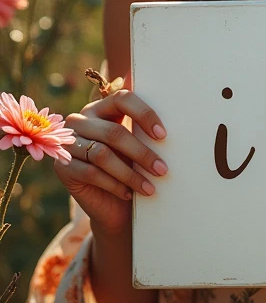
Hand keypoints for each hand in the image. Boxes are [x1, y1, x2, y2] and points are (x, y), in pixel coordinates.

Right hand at [54, 89, 167, 236]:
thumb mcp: (138, 146)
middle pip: (113, 132)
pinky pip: (91, 173)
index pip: (122, 99)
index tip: (163, 135)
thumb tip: (167, 125)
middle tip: (162, 169)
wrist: (113, 203)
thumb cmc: (130, 168)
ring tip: (149, 187)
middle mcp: (81, 120)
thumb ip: (145, 129)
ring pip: (102, 155)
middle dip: (141, 153)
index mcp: (102, 107)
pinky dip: (114, 184)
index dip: (144, 114)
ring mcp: (69, 143)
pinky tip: (129, 193)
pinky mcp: (63, 166)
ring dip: (130, 174)